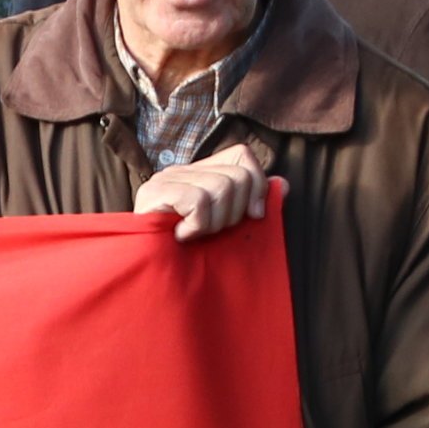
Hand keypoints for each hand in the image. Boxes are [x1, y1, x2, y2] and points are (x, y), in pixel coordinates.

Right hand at [133, 143, 272, 241]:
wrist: (146, 273)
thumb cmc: (185, 253)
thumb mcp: (225, 225)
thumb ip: (250, 203)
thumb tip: (283, 185)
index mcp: (199, 173)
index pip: (242, 154)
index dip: (256, 183)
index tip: (253, 215)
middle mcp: (182, 170)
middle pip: (237, 176)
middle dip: (235, 212)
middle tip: (213, 230)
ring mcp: (166, 179)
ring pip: (221, 187)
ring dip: (215, 222)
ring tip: (196, 234)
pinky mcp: (155, 192)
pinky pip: (199, 200)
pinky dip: (197, 225)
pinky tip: (182, 236)